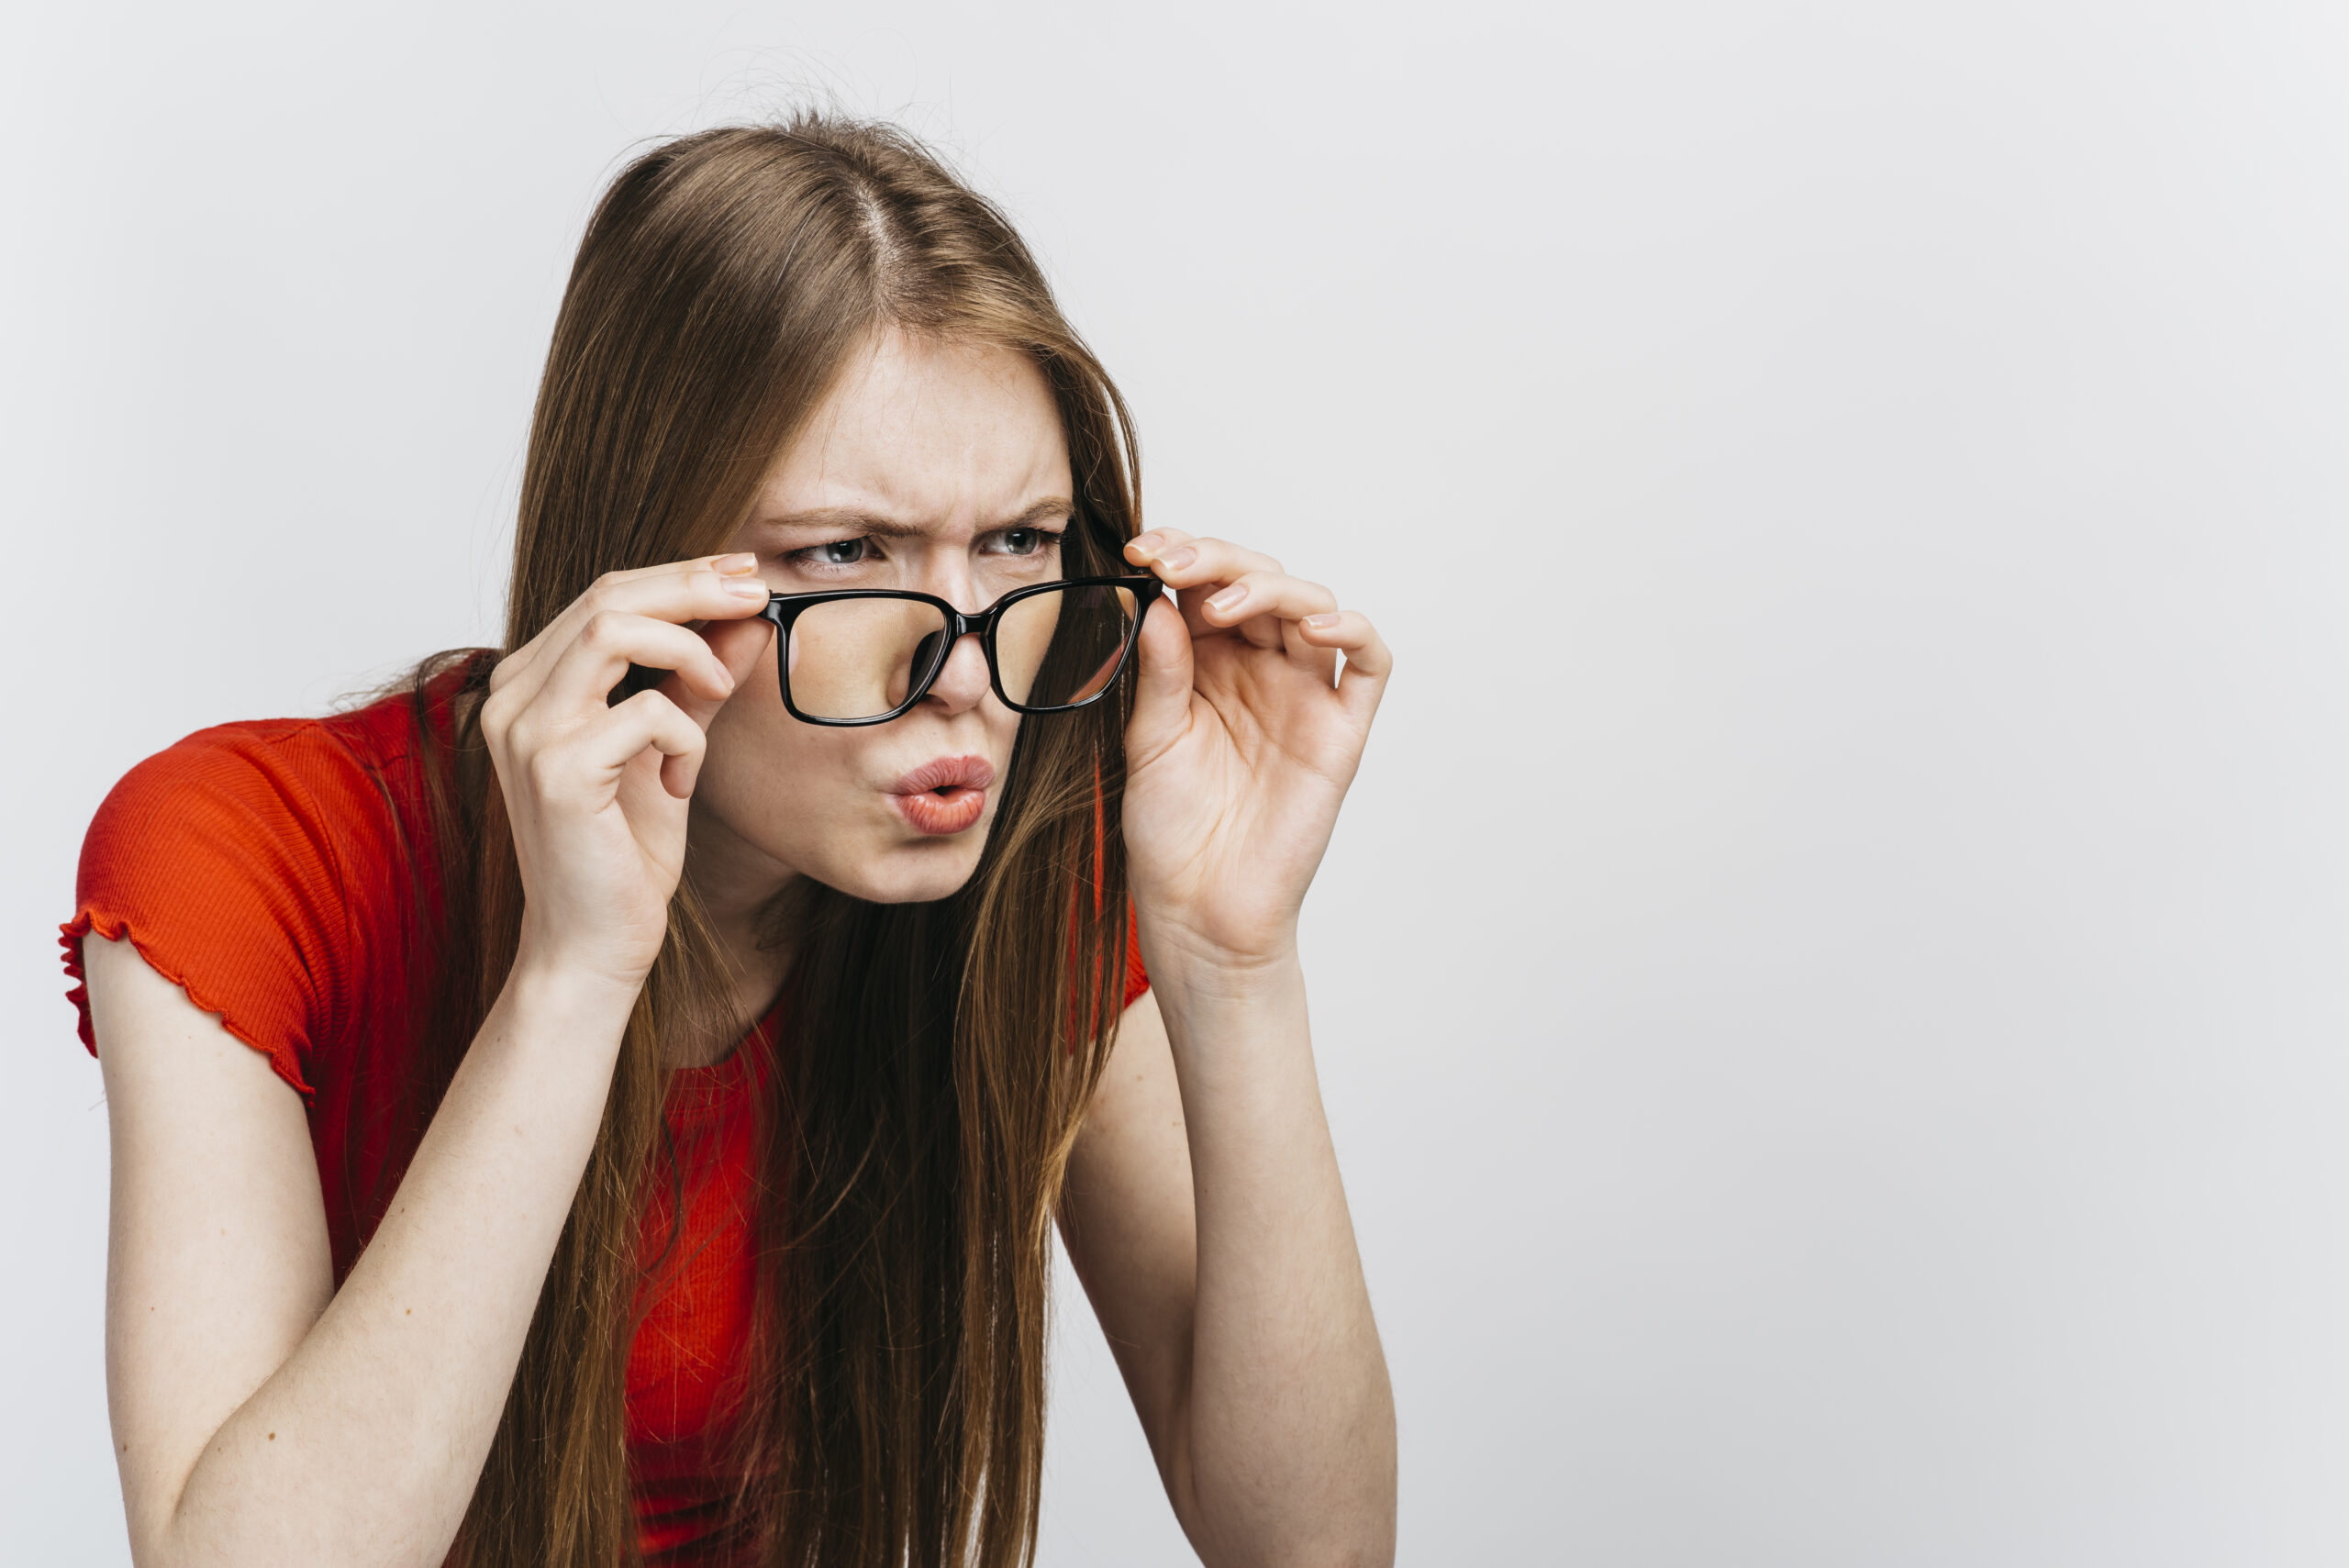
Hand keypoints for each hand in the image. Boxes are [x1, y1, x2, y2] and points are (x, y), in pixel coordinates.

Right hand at [478, 553, 774, 990]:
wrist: (592, 945)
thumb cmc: (624, 854)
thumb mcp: (671, 750)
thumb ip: (698, 682)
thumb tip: (748, 616)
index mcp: (531, 686)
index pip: (602, 596)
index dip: (679, 575)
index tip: (743, 572)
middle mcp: (513, 698)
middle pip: (605, 596)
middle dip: (693, 585)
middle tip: (757, 591)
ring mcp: (526, 732)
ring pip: (611, 629)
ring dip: (688, 648)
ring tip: (720, 689)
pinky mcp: (556, 770)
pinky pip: (645, 712)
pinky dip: (685, 737)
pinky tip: (681, 780)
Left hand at [1119, 529, 1391, 969]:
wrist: (1200, 911)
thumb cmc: (1169, 834)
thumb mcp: (1149, 741)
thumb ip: (1158, 672)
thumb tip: (1158, 600)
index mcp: (1206, 663)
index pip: (1205, 585)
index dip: (1180, 555)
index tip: (1141, 550)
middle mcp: (1260, 669)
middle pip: (1259, 582)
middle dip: (1217, 560)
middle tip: (1173, 564)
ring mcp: (1305, 696)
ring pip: (1312, 607)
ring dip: (1271, 587)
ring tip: (1224, 604)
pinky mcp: (1342, 732)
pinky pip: (1370, 665)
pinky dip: (1353, 631)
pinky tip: (1314, 627)